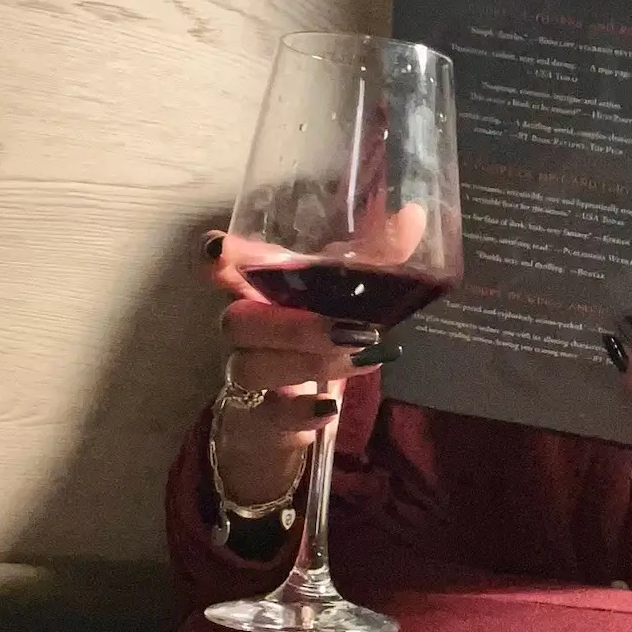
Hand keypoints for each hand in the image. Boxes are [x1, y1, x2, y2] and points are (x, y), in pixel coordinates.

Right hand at [198, 232, 398, 507]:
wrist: (302, 397)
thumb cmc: (319, 326)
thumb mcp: (351, 289)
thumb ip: (381, 255)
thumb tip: (413, 216)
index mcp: (261, 288)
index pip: (225, 267)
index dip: (218, 257)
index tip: (218, 248)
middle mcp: (246, 327)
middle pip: (237, 321)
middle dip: (290, 325)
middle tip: (348, 329)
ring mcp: (250, 371)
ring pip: (251, 367)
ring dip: (308, 363)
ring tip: (360, 356)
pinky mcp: (262, 415)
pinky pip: (269, 416)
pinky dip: (301, 413)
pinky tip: (330, 408)